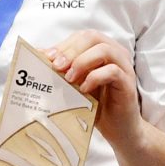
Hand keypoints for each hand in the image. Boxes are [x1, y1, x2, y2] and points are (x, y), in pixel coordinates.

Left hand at [51, 31, 141, 145]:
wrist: (117, 129)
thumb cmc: (96, 105)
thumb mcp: (75, 85)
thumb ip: (61, 69)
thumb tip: (36, 54)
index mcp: (102, 50)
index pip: (82, 36)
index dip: (64, 45)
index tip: (47, 58)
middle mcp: (116, 53)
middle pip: (93, 37)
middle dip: (70, 50)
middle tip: (56, 66)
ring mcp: (124, 67)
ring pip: (105, 50)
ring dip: (82, 61)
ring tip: (69, 78)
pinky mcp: (128, 83)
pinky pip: (113, 71)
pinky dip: (95, 77)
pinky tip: (84, 89)